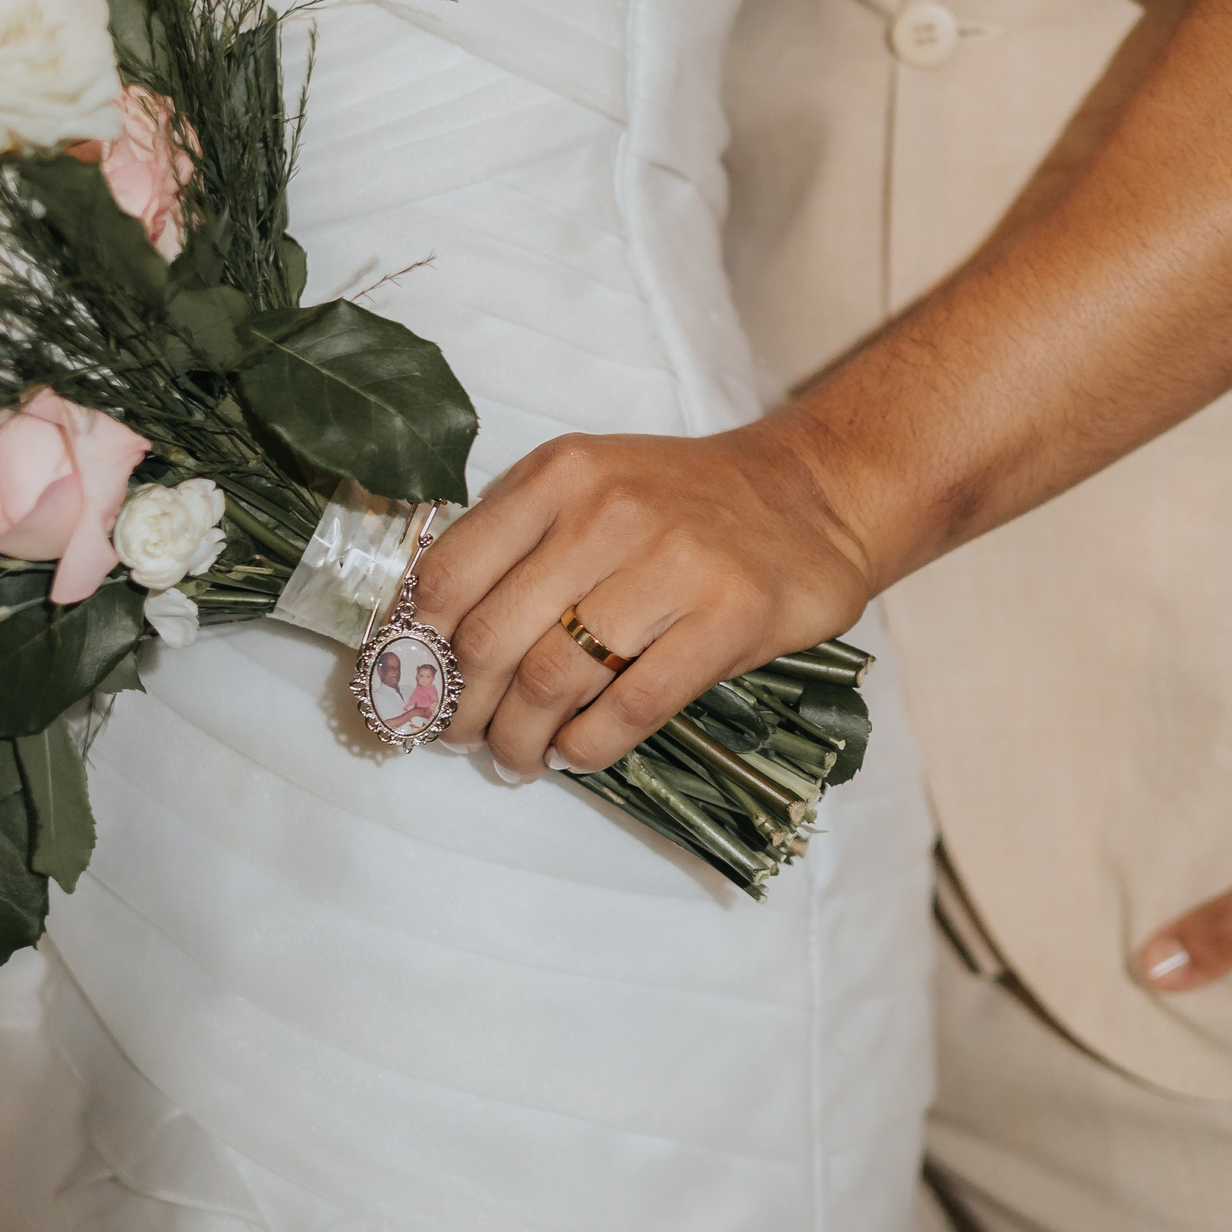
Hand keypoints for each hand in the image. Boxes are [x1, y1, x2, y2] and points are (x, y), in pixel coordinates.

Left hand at [411, 418, 872, 778]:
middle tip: (466, 737)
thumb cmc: (685, 502)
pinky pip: (629, 708)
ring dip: (520, 739)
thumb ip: (517, 539)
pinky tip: (576, 752)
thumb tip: (431, 635)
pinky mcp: (728, 619)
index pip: (450, 577)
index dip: (419, 650)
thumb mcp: (590, 485)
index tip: (419, 688)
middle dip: (464, 710)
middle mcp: (608, 511)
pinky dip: (586, 747)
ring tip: (519, 756)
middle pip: (493, 640)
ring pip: (554, 681)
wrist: (812, 493)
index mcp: (559, 475)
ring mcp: (672, 565)